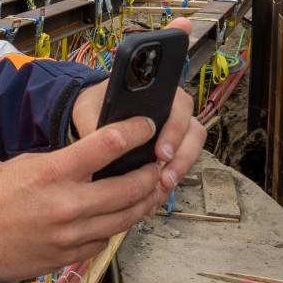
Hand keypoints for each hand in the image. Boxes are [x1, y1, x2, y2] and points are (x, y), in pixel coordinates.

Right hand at [0, 116, 166, 280]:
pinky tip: (115, 217)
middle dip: (151, 174)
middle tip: (157, 164)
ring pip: (125, 218)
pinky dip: (114, 226)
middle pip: (130, 188)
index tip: (148, 126)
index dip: (137, 131)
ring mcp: (70, 235)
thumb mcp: (28, 163)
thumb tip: (99, 158)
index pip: (110, 144)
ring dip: (143, 202)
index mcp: (55, 172)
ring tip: (149, 191)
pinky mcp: (68, 257)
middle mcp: (68, 204)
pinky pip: (104, 240)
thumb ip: (66, 161)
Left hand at [70, 17, 206, 194]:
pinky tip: (160, 189)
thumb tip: (94, 141)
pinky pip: (183, 163)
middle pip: (193, 130)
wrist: (94, 116)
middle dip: (182, 155)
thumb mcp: (89, 108)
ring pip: (192, 148)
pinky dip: (174, 175)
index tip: (161, 151)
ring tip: (164, 185)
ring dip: (181, 168)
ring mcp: (176, 131)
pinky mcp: (172, 150)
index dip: (176, 129)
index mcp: (159, 93)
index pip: (180, 105)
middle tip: (164, 173)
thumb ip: (91, 121)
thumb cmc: (96, 107)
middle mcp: (173, 110)